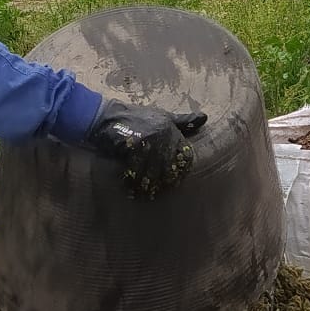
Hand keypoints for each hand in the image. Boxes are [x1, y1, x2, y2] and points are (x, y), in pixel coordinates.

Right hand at [85, 99, 207, 195]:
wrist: (105, 116)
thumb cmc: (134, 117)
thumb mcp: (161, 116)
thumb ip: (182, 121)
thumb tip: (204, 118)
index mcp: (172, 128)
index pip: (184, 155)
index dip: (180, 172)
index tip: (173, 182)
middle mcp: (164, 133)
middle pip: (169, 166)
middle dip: (163, 181)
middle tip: (156, 193)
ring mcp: (150, 139)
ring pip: (153, 170)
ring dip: (148, 185)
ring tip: (143, 194)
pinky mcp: (134, 145)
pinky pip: (137, 169)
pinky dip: (133, 181)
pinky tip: (130, 188)